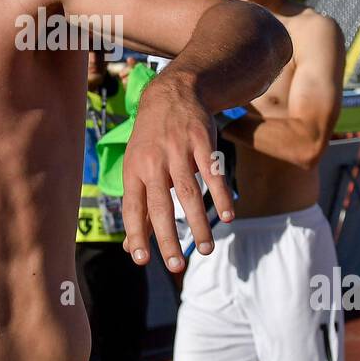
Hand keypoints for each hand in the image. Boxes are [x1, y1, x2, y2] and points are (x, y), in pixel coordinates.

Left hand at [120, 71, 234, 272]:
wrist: (172, 94)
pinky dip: (220, 194)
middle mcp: (153, 162)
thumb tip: (131, 248)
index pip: (133, 208)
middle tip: (175, 265)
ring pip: (187, 193)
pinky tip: (228, 215)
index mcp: (133, 171)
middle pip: (160, 205)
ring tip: (206, 249)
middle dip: (167, 238)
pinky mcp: (201, 142)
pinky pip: (212, 173)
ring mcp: (178, 151)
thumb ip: (137, 208)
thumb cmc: (151, 141)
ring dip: (198, 223)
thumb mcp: (136, 168)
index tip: (142, 260)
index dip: (136, 234)